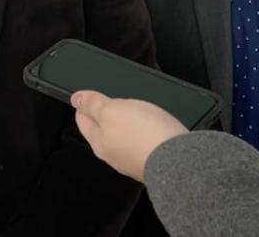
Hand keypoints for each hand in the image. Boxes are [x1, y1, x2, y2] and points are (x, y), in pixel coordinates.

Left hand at [71, 90, 186, 181]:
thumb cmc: (146, 136)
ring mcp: (135, 160)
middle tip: (109, 101)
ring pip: (126, 138)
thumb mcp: (112, 110)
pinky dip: (146, 133)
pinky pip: (145, 143)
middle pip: (105, 130)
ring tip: (133, 112)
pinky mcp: (155, 162)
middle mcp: (115, 155)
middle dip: (106, 115)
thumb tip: (76, 98)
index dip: (84, 105)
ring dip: (128, 124)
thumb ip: (93, 104)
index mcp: (99, 143)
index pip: (84, 121)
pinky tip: (152, 127)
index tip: (86, 97)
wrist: (182, 161)